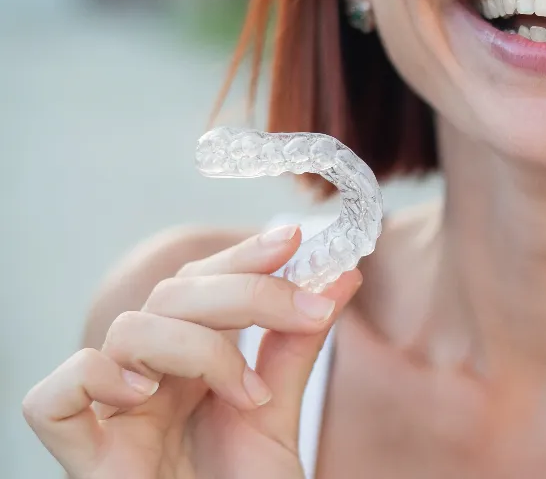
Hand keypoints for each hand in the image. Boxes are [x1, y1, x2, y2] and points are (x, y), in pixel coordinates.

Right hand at [23, 225, 361, 478]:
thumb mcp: (279, 412)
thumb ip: (298, 346)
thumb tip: (341, 277)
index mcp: (188, 364)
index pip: (200, 284)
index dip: (241, 256)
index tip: (294, 239)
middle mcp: (148, 379)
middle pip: (171, 294)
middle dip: (244, 291)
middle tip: (306, 310)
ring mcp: (113, 415)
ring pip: (128, 329)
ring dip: (199, 347)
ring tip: (245, 393)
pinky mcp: (84, 457)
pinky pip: (53, 395)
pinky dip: (98, 378)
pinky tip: (147, 396)